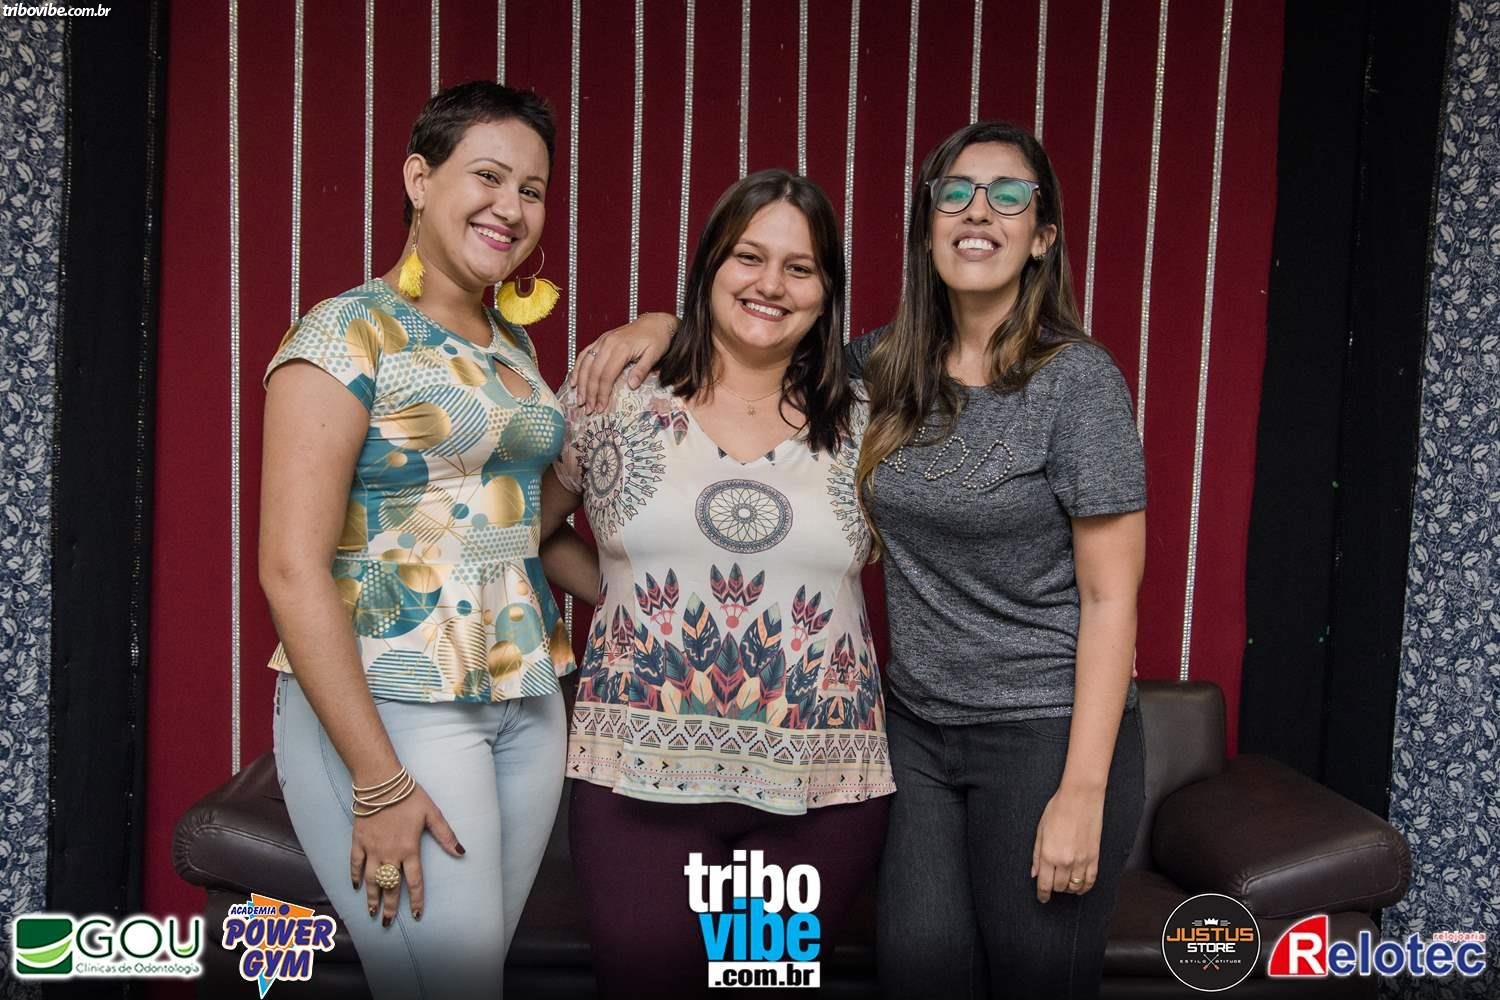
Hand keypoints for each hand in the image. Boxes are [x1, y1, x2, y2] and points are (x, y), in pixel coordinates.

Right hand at [350, 783, 463, 925]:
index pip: (414, 882)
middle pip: (390, 886)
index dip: (415, 900)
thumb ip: (446, 835)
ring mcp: (372, 849)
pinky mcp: (358, 841)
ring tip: (372, 912)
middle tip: (388, 922)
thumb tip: (461, 852)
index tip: (415, 915)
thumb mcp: (432, 814)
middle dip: (389, 906)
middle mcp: (390, 854)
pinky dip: (355, 876)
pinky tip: (356, 887)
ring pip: (372, 880)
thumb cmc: (409, 796)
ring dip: (371, 897)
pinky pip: (355, 864)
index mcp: (409, 849)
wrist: (381, 783)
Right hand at [574, 311, 677, 412]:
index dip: (602, 393)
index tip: (600, 408)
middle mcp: (608, 343)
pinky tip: (574, 381)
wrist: (655, 322)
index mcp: (621, 348)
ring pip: (585, 364)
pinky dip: (577, 368)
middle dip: (589, 393)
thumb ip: (642, 370)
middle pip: (593, 372)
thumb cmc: (657, 339)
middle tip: (588, 409)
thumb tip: (631, 386)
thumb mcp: (654, 355)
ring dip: (581, 383)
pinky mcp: (601, 340)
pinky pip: (584, 354)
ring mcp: (602, 341)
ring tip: (579, 399)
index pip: (606, 375)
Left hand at [1030, 784, 1104, 902]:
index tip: (1042, 898)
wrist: (1080, 798)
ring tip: (1064, 885)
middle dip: (1054, 888)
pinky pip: (1091, 881)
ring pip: (1075, 886)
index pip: (1045, 884)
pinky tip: (1080, 887)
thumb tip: (1035, 873)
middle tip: (1051, 885)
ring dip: (1068, 888)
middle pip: (1059, 887)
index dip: (1042, 894)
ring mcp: (1082, 860)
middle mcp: (1066, 861)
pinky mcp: (1094, 857)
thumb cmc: (1058, 810)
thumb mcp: (1040, 831)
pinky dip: (1085, 887)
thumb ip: (1037, 855)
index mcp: (1049, 855)